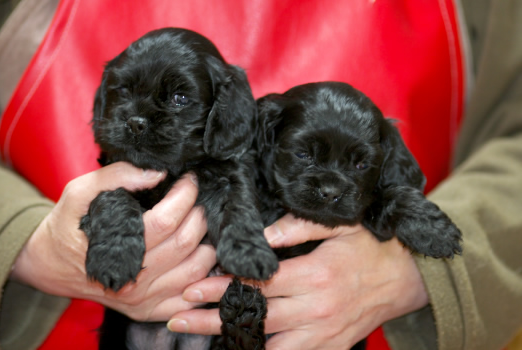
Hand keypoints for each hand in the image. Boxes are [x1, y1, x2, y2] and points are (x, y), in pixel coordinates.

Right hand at [11, 162, 215, 320]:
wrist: (51, 265)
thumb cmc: (68, 226)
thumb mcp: (79, 193)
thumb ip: (116, 176)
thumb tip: (157, 173)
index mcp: (115, 249)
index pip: (166, 221)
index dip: (185, 195)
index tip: (190, 179)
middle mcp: (131, 279)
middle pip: (185, 244)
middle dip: (199, 214)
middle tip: (197, 199)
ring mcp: (142, 299)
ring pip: (195, 270)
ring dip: (207, 243)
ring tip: (201, 223)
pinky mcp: (148, 310)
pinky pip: (189, 299)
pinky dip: (204, 278)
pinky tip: (201, 254)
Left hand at [169, 214, 427, 348]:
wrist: (406, 278)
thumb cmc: (370, 247)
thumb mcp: (339, 225)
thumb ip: (297, 227)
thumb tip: (263, 237)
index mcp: (314, 275)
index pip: (258, 284)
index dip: (222, 287)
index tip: (193, 289)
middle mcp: (316, 309)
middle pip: (256, 318)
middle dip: (213, 319)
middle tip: (179, 319)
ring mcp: (325, 333)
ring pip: (273, 347)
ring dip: (237, 344)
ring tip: (205, 342)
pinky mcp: (333, 346)